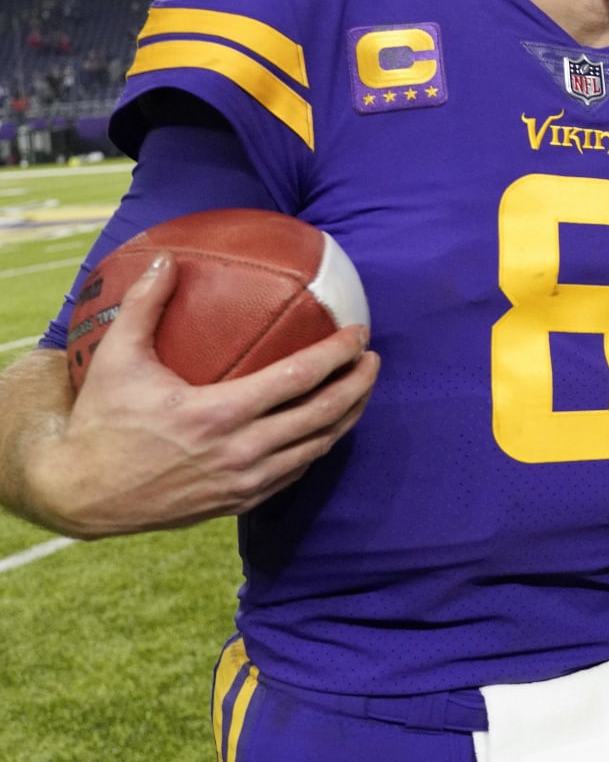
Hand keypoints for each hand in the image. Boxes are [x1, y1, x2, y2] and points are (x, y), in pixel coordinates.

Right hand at [27, 253, 377, 538]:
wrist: (80, 495)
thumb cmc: (101, 422)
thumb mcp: (116, 357)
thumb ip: (144, 304)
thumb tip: (168, 258)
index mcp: (218, 413)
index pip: (300, 377)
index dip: (338, 353)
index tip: (360, 332)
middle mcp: (241, 451)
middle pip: (324, 415)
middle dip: (358, 384)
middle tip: (374, 359)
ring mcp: (244, 481)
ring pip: (318, 447)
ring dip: (347, 417)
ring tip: (362, 390)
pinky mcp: (240, 502)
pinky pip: (296, 472)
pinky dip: (318, 446)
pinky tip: (325, 427)